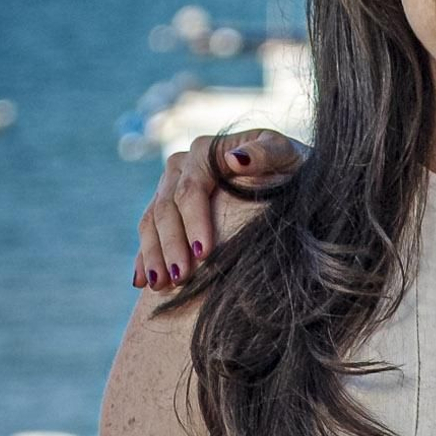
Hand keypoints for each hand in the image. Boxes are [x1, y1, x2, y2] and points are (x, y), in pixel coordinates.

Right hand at [133, 128, 304, 291]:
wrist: (287, 176)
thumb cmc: (292, 167)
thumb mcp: (287, 156)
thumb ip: (265, 153)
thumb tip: (235, 159)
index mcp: (207, 150)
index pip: (191, 188)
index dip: (194, 221)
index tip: (205, 254)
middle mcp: (184, 164)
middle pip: (166, 206)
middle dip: (172, 245)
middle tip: (180, 278)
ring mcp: (172, 185)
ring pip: (151, 220)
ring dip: (153, 254)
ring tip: (159, 285)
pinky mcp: (168, 206)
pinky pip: (149, 230)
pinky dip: (144, 257)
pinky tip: (143, 282)